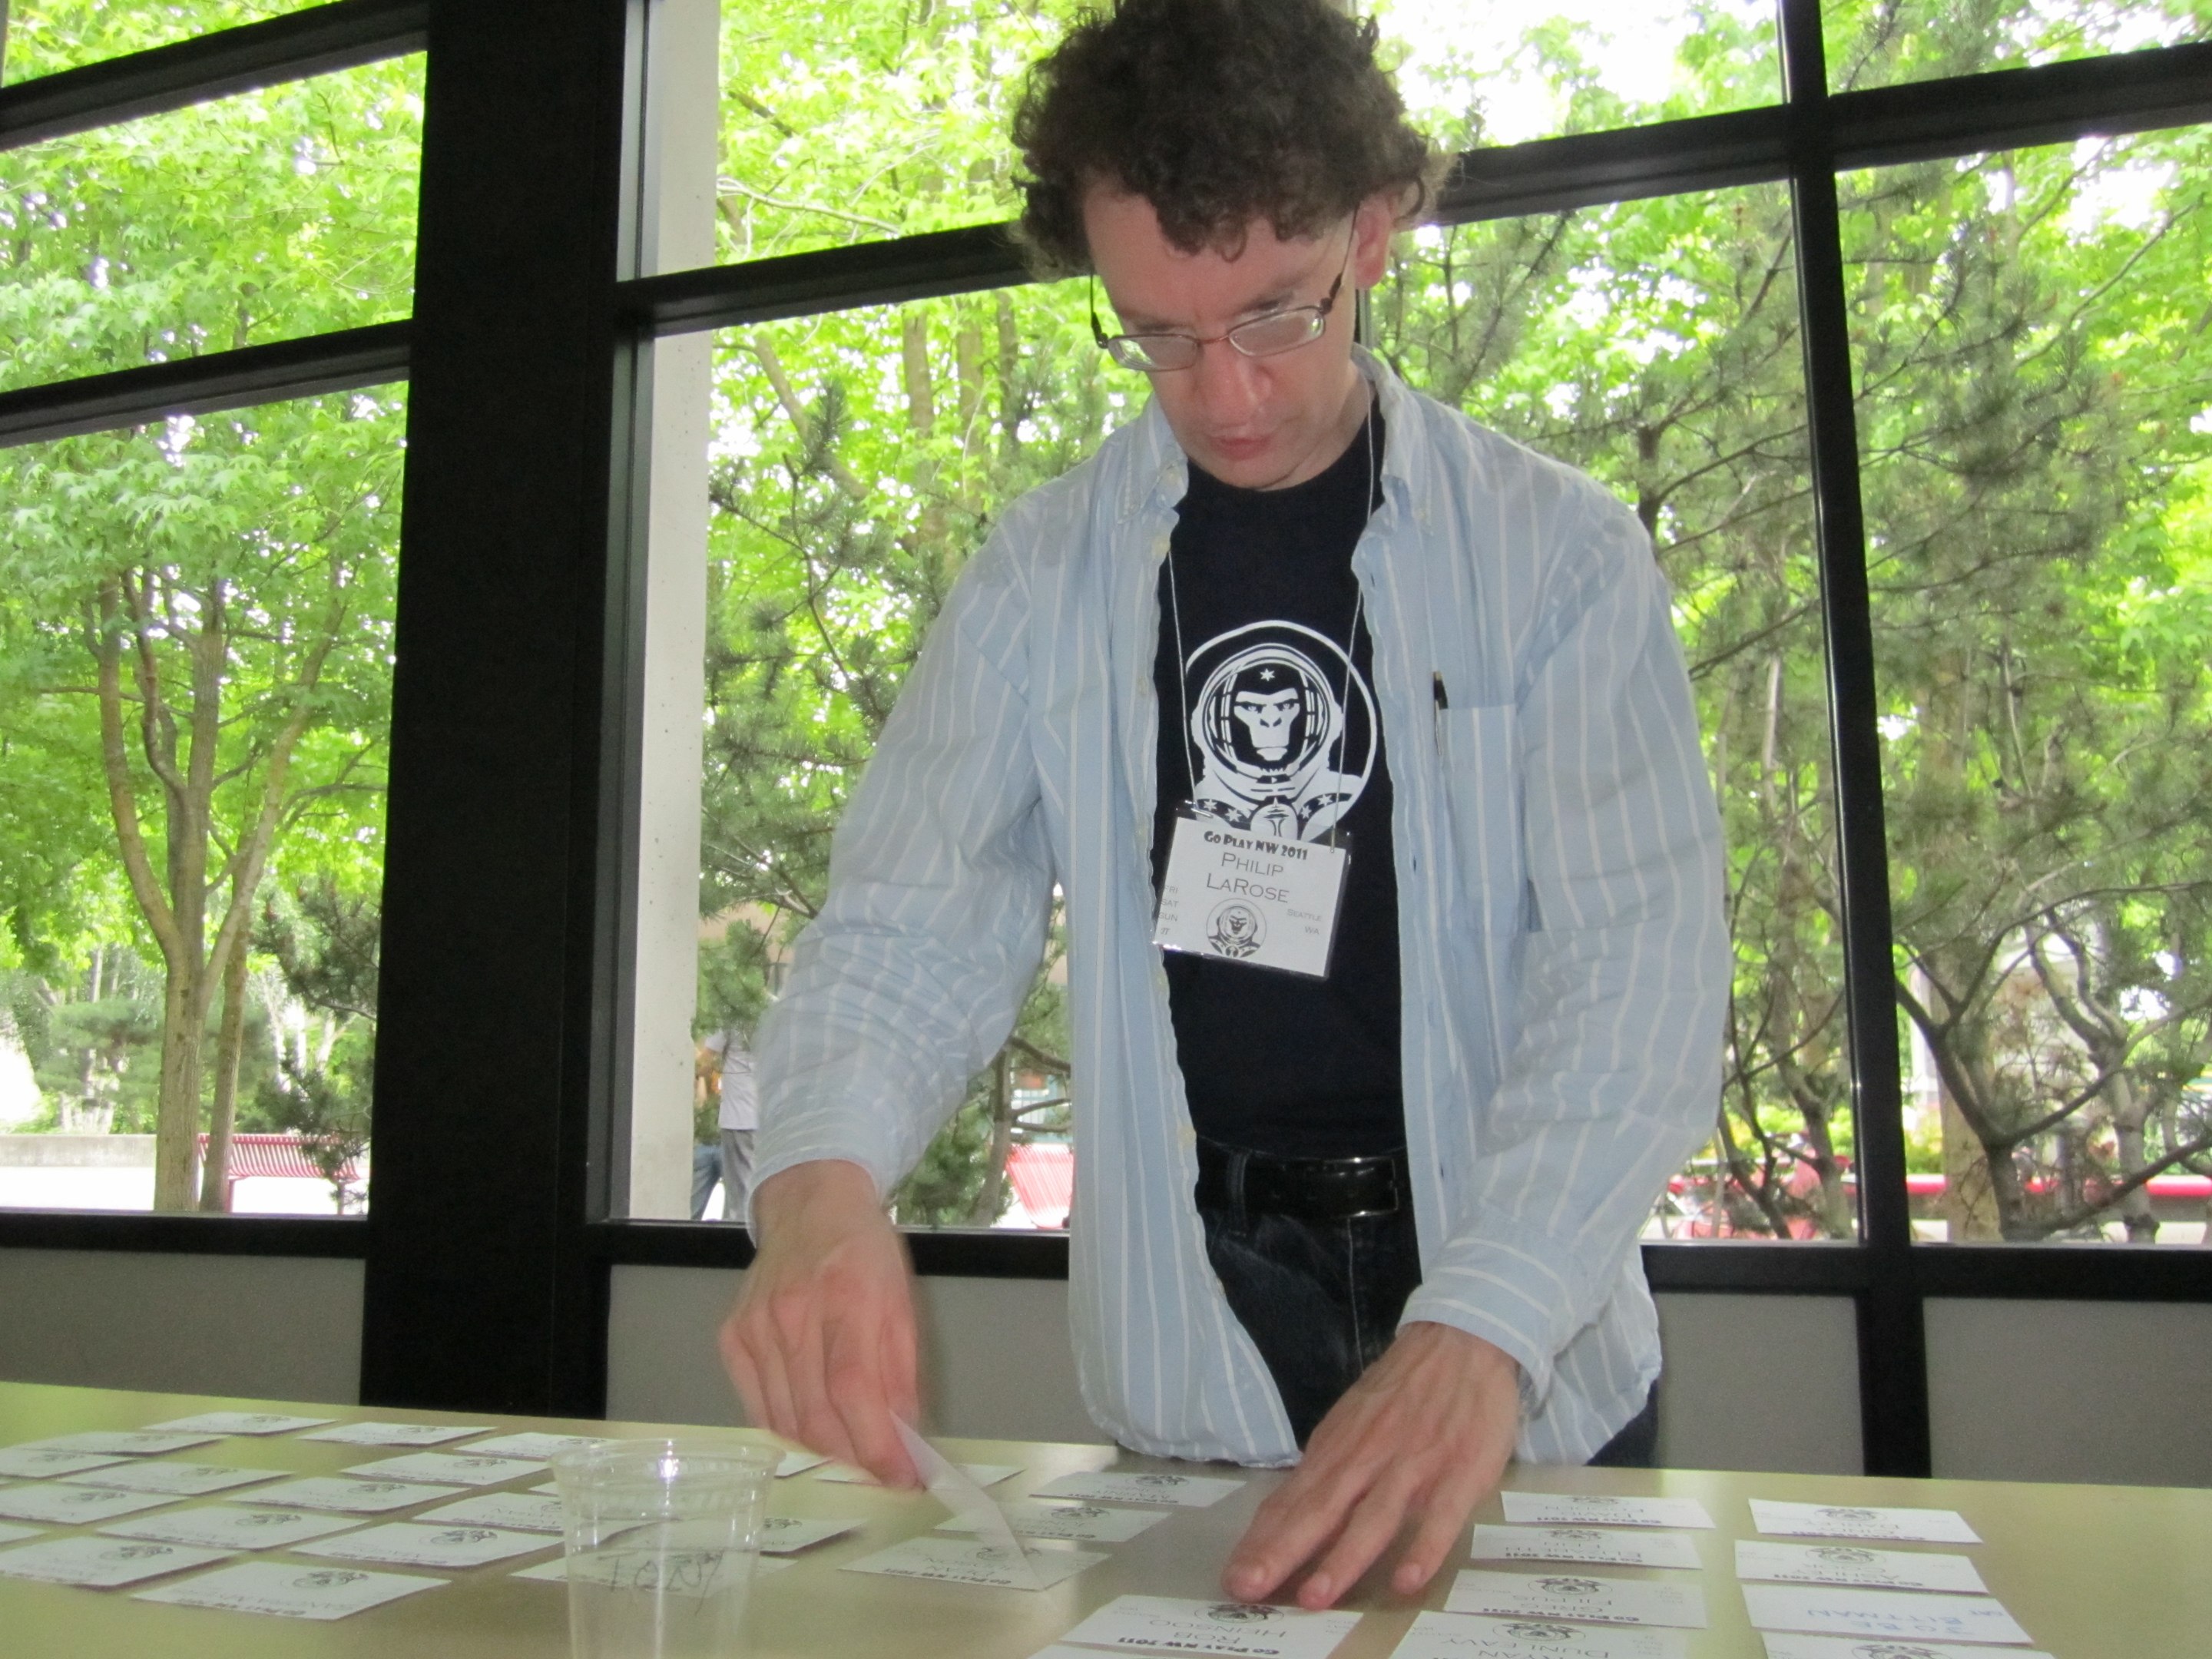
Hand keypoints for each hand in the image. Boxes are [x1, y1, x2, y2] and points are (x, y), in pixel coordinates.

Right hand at [718, 1159, 921, 1487]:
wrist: (809, 1206)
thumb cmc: (864, 1253)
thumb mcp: (901, 1302)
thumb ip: (903, 1373)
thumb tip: (906, 1441)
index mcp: (846, 1297)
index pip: (855, 1390)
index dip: (876, 1444)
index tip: (901, 1479)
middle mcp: (793, 1313)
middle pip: (815, 1414)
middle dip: (851, 1461)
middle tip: (878, 1480)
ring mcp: (756, 1327)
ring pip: (783, 1420)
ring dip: (820, 1454)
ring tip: (850, 1464)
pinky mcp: (732, 1337)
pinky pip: (756, 1406)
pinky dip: (785, 1432)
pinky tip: (811, 1437)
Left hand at [1223, 1323, 1519, 1608]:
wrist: (1459, 1341)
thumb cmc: (1402, 1390)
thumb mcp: (1351, 1423)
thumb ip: (1323, 1471)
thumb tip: (1281, 1517)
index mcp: (1338, 1448)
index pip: (1292, 1500)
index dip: (1263, 1540)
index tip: (1234, 1577)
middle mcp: (1367, 1458)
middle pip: (1319, 1511)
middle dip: (1282, 1552)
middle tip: (1249, 1589)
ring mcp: (1413, 1466)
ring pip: (1373, 1518)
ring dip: (1344, 1558)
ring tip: (1315, 1597)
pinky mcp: (1459, 1472)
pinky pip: (1441, 1517)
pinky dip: (1424, 1548)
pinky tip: (1406, 1579)